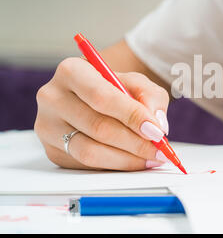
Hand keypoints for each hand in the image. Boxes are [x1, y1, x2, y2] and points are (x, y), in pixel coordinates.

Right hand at [34, 57, 169, 170]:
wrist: (95, 97)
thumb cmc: (115, 87)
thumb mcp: (137, 83)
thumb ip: (151, 97)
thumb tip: (157, 124)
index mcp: (72, 71)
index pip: (102, 97)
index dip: (132, 116)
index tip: (156, 131)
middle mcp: (53, 97)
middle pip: (97, 127)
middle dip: (135, 142)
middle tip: (159, 149)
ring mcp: (48, 126)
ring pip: (90, 151)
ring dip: (126, 159)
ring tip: (151, 157)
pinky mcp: (52, 150)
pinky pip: (86, 165)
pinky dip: (115, 166)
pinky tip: (133, 161)